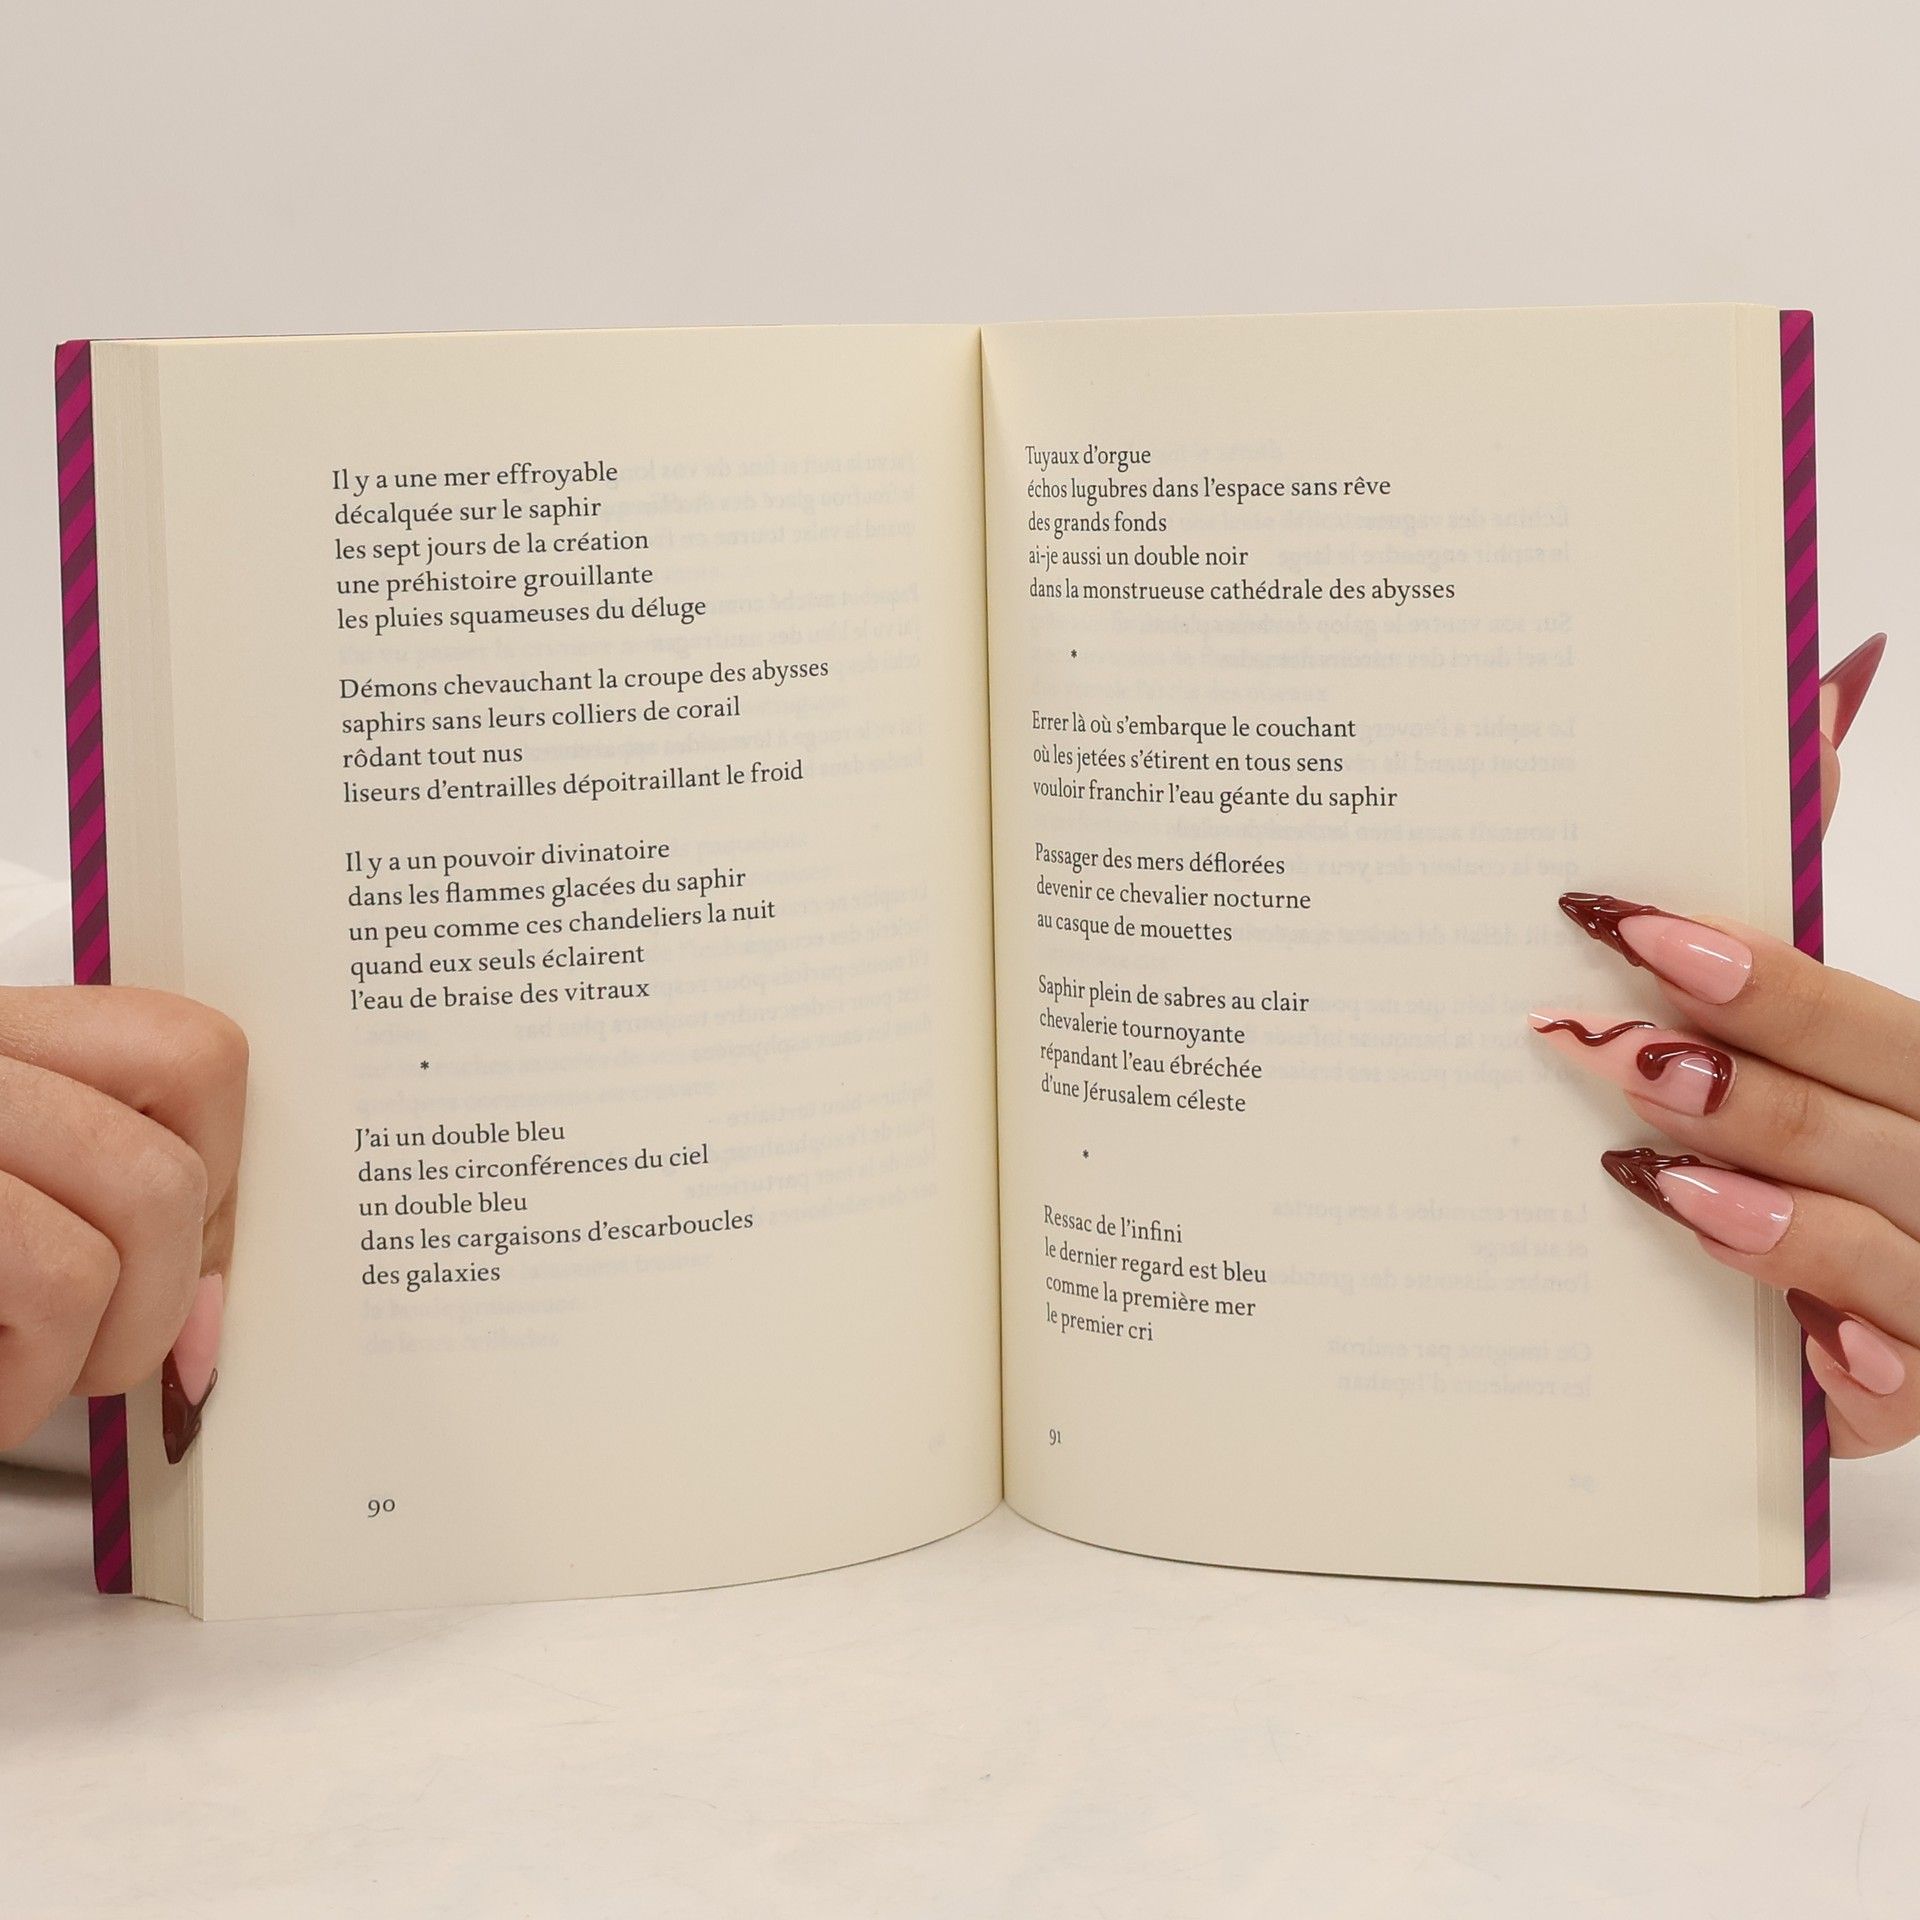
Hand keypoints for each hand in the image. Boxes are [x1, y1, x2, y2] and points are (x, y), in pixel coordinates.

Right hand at [0, 987, 245, 1460]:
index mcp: (3, 1039)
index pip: (187, 1047)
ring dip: (99, 1346)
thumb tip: (219, 1321)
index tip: (199, 1268)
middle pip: (185, 1132)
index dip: (224, 1169)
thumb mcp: (11, 1210)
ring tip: (17, 1383)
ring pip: (145, 1199)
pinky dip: (28, 1384)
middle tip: (94, 1361)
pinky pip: (58, 1277)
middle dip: (169, 1289)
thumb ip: (105, 1216)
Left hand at [1533, 635, 1914, 1456]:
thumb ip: (1793, 887)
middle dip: (1739, 1082)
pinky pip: (1893, 1386)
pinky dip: (1852, 1357)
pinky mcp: (1902, 1396)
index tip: (1622, 927)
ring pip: (1886, 1250)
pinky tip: (1801, 1342)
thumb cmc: (1819, 1135)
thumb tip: (1826, 673)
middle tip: (1592, 1040)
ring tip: (1657, 1175)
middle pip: (1872, 1119)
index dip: (1759, 977)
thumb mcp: (1805, 1021)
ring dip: (1776, 1211)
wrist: (1864, 1317)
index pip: (1858, 1016)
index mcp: (1918, 1073)